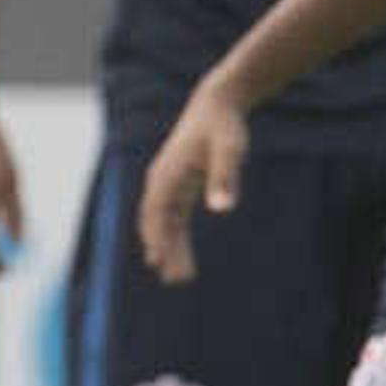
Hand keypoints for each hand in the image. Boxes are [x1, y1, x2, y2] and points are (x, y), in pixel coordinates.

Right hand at [137, 90, 247, 283]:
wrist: (217, 104)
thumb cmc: (224, 126)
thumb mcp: (229, 150)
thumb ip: (225, 178)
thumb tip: (222, 210)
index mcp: (168, 173)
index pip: (156, 211)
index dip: (157, 237)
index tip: (161, 262)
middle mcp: (162, 180)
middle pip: (157, 222)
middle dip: (164, 251)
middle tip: (176, 281)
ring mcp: (168, 184)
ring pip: (164, 224)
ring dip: (170, 249)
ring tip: (181, 278)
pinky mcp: (179, 187)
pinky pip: (173, 219)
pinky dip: (175, 238)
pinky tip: (181, 260)